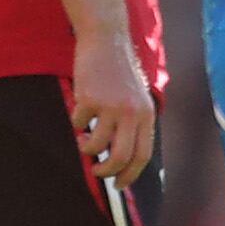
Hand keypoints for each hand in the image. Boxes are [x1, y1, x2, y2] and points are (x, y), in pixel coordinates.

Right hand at [67, 28, 155, 189]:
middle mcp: (132, 113)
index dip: (130, 174)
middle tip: (98, 174)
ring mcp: (110, 105)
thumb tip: (123, 156)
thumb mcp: (137, 98)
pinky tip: (80, 109)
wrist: (106, 41)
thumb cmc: (119, 72)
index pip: (142, 155)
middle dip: (107, 172)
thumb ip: (134, 123)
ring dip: (87, 148)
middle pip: (120, 156)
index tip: (119, 184)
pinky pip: (79, 123)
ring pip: (96, 144)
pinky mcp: (89, 98)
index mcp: (147, 115)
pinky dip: (77, 122)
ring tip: (84, 140)